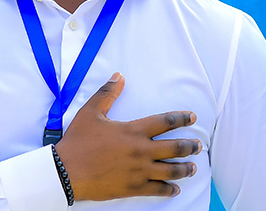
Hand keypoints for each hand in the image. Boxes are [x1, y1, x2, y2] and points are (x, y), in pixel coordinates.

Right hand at [54, 72, 201, 201]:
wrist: (66, 172)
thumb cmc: (78, 141)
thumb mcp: (90, 112)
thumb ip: (107, 93)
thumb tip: (119, 76)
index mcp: (133, 131)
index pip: (165, 121)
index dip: (181, 118)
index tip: (193, 117)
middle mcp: (141, 151)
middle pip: (174, 148)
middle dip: (190, 146)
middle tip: (199, 146)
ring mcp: (139, 171)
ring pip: (171, 170)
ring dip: (185, 168)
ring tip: (194, 168)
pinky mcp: (133, 187)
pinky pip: (157, 189)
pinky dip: (169, 189)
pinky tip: (175, 188)